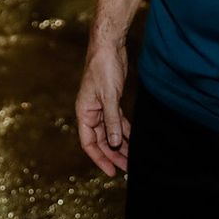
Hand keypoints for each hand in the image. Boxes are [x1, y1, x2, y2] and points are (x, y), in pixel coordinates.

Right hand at [75, 38, 131, 175]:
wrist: (108, 46)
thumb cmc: (102, 68)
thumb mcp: (109, 97)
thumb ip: (112, 121)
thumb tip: (115, 144)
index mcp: (84, 112)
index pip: (89, 142)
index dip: (99, 158)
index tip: (112, 171)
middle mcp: (91, 112)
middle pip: (101, 140)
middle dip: (113, 155)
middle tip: (127, 168)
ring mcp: (101, 107)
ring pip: (110, 132)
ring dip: (120, 145)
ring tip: (133, 159)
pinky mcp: (111, 101)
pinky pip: (117, 122)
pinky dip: (125, 131)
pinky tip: (134, 140)